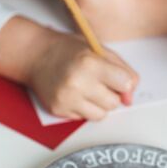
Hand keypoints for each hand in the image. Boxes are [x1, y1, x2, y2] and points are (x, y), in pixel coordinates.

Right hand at [0, 17, 137, 120]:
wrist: (36, 55)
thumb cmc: (69, 51)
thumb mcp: (99, 49)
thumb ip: (122, 70)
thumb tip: (130, 96)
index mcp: (90, 63)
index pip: (125, 84)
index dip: (124, 83)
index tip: (118, 79)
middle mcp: (77, 83)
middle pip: (114, 103)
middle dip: (111, 95)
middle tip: (99, 83)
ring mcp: (67, 99)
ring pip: (100, 115)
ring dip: (99, 105)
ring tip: (87, 90)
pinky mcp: (59, 110)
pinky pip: (84, 118)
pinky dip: (84, 108)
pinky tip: (74, 94)